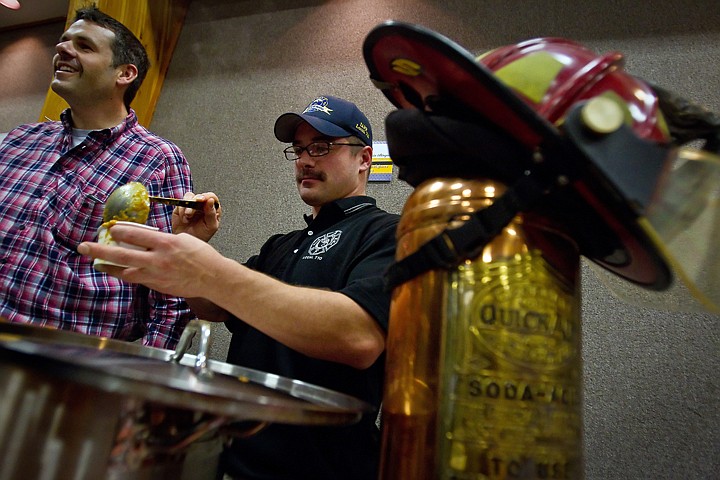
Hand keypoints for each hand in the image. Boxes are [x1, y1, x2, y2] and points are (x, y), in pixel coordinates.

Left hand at [78, 224, 223, 298]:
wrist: (214, 278)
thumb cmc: (202, 256)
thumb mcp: (183, 239)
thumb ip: (162, 240)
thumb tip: (146, 240)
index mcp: (165, 243)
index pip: (135, 235)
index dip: (119, 231)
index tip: (110, 229)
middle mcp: (158, 260)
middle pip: (122, 254)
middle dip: (100, 249)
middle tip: (84, 246)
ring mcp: (156, 275)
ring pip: (125, 271)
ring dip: (109, 266)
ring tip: (96, 262)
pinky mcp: (158, 286)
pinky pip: (137, 279)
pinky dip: (126, 274)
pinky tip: (119, 271)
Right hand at [171, 191, 220, 241]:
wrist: (188, 242)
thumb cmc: (202, 235)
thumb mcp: (211, 226)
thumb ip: (212, 213)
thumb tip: (211, 200)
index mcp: (212, 208)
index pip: (211, 197)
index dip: (207, 196)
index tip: (201, 200)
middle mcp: (202, 205)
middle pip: (199, 196)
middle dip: (194, 202)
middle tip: (191, 213)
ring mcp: (191, 205)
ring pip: (189, 197)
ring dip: (187, 207)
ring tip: (188, 217)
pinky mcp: (181, 207)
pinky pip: (180, 204)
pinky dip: (181, 211)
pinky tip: (184, 219)